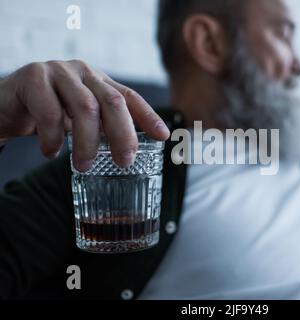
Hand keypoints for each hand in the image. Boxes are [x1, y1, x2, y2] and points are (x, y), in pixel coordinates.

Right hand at [0, 60, 169, 170]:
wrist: (4, 104)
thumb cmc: (47, 113)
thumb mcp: (79, 119)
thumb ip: (101, 127)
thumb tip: (130, 151)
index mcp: (99, 82)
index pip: (130, 97)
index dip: (149, 116)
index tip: (163, 136)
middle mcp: (84, 73)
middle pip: (113, 102)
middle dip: (123, 134)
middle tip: (124, 161)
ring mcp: (59, 71)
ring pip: (85, 107)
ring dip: (87, 142)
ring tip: (83, 166)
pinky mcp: (34, 77)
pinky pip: (50, 111)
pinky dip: (54, 137)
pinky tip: (51, 152)